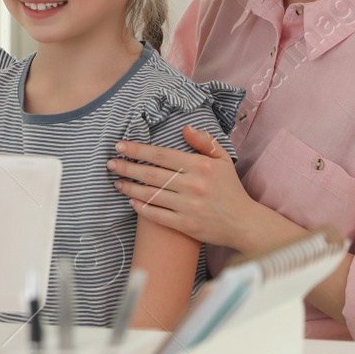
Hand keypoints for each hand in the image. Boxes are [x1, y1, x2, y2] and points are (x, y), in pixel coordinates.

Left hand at [108, 124, 268, 252]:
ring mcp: (188, 206)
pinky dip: (141, 208)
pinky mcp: (185, 225)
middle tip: (110, 163)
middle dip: (127, 167)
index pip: (161, 155)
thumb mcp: (223, 160)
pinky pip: (156, 215)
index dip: (138, 149)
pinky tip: (131, 202)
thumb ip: (204, 142)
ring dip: (129, 188)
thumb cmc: (230, 189)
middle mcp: (193, 185)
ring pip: (150, 194)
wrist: (244, 223)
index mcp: (200, 166)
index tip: (120, 146)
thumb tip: (185, 128)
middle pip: (151, 174)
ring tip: (117, 182)